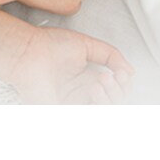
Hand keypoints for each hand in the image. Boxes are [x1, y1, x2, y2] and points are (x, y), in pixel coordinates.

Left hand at [6, 23, 133, 103]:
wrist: (29, 50)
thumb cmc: (51, 45)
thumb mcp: (87, 45)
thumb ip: (110, 55)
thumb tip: (131, 71)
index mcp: (87, 79)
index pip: (114, 90)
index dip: (123, 84)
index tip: (122, 73)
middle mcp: (82, 93)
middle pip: (112, 103)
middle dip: (119, 91)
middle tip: (111, 76)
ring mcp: (73, 103)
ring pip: (103, 111)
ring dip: (110, 99)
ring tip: (100, 81)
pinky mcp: (62, 109)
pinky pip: (86, 114)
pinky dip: (98, 106)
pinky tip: (94, 89)